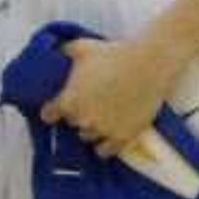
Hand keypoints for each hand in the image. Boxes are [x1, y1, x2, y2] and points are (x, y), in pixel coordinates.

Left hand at [39, 34, 185, 157]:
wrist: (148, 64)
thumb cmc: (113, 54)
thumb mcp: (83, 47)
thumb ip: (66, 51)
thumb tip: (59, 50)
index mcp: (68, 101)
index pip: (49, 115)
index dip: (53, 111)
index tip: (56, 109)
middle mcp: (82, 119)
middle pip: (72, 123)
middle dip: (78, 115)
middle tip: (88, 106)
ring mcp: (103, 129)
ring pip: (88, 136)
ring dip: (91, 129)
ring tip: (100, 120)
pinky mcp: (123, 136)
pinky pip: (107, 151)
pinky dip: (105, 147)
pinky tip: (106, 142)